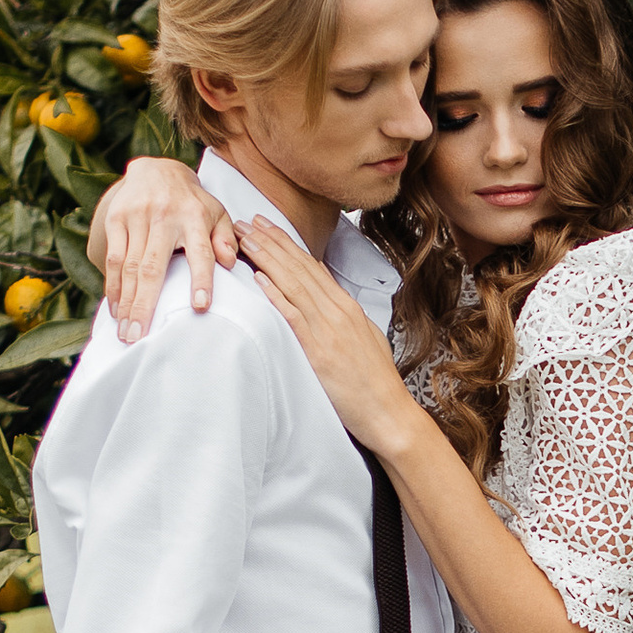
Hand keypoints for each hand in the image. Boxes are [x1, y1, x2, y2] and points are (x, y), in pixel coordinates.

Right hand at [86, 154, 239, 343]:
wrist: (156, 169)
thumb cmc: (192, 202)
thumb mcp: (217, 213)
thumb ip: (226, 239)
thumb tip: (230, 263)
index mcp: (195, 217)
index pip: (200, 252)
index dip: (201, 280)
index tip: (200, 307)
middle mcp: (165, 216)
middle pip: (153, 267)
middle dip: (145, 305)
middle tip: (139, 337)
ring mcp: (137, 217)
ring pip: (130, 267)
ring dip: (126, 302)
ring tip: (126, 332)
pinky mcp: (116, 218)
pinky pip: (114, 258)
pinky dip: (114, 286)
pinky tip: (115, 308)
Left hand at [240, 215, 417, 455]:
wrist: (389, 411)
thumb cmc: (376, 381)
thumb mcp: (366, 337)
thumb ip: (346, 316)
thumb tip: (331, 299)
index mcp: (347, 307)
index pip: (312, 266)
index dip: (286, 243)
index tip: (266, 226)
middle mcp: (337, 312)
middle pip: (298, 267)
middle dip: (270, 241)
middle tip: (244, 221)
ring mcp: (328, 330)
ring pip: (293, 285)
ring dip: (266, 259)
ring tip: (244, 239)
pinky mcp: (319, 351)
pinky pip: (293, 317)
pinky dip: (276, 296)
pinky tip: (259, 280)